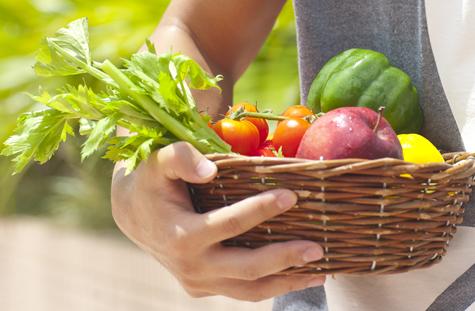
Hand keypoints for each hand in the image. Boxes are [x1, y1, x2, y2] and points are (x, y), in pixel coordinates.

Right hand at [111, 142, 324, 300]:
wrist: (133, 214)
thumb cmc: (150, 182)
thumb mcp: (157, 162)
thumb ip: (181, 158)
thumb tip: (211, 170)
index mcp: (181, 235)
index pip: (229, 225)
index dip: (262, 210)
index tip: (292, 196)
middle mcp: (190, 266)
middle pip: (246, 269)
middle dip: (284, 259)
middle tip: (316, 248)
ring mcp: (197, 282)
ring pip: (248, 290)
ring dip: (285, 282)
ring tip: (318, 273)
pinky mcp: (202, 288)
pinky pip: (240, 291)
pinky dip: (269, 285)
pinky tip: (291, 275)